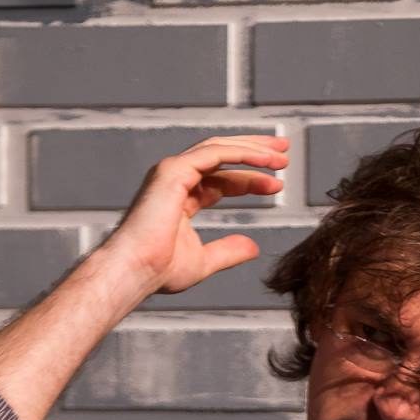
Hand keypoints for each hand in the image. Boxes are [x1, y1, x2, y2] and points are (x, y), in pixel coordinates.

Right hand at [115, 135, 288, 294]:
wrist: (135, 271)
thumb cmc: (158, 271)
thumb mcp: (203, 261)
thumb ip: (228, 251)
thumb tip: (253, 248)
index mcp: (181, 197)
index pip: (221, 180)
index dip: (250, 180)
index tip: (277, 185)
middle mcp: (176, 178)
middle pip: (222, 155)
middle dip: (254, 152)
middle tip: (284, 153)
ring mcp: (172, 170)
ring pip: (220, 148)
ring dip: (252, 148)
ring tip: (281, 155)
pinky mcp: (174, 170)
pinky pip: (215, 153)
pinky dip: (241, 153)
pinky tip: (264, 160)